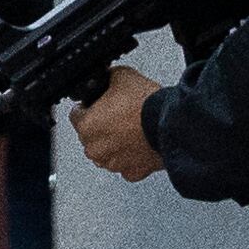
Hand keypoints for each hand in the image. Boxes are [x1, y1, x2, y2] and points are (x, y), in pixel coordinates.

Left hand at [73, 64, 166, 181]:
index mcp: (87, 126)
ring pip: (107, 152)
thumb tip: (107, 77)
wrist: (172, 123)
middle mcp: (95, 149)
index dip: (89, 106)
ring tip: (133, 129)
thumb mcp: (121, 75)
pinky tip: (140, 143)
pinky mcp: (131, 172)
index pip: (76, 114)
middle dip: (102, 127)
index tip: (99, 105)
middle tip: (121, 116)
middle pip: (91, 136)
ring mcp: (113, 163)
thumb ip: (107, 78)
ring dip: (116, 143)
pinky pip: (125, 165)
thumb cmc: (147, 104)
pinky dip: (131, 156)